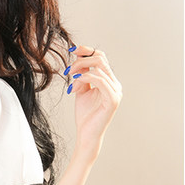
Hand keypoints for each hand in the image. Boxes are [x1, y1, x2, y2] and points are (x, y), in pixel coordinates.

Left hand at [66, 44, 121, 158]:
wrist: (86, 134)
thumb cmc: (85, 115)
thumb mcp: (81, 90)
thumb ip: (82, 75)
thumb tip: (78, 59)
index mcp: (109, 81)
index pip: (101, 58)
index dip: (87, 51)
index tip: (73, 50)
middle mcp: (115, 84)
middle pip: (100, 59)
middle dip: (81, 61)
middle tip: (68, 71)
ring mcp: (116, 91)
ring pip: (98, 68)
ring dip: (80, 72)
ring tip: (70, 82)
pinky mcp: (112, 99)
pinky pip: (100, 80)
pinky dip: (85, 79)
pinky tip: (74, 87)